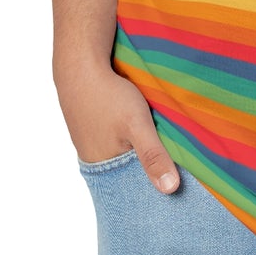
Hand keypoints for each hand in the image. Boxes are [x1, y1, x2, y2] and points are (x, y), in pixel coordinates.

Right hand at [55, 63, 179, 192]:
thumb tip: (170, 189)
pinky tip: (140, 128)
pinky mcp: (93, 125)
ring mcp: (91, 141)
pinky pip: (116, 139)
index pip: (132, 189)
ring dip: (138, 150)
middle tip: (174, 163)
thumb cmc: (108, 96)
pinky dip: (129, 137)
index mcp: (102, 168)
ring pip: (122, 153)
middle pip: (128, 171)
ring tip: (160, 145)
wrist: (80, 65)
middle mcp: (94, 159)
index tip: (175, 186)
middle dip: (148, 168)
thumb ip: (153, 155)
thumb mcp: (137, 125)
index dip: (151, 187)